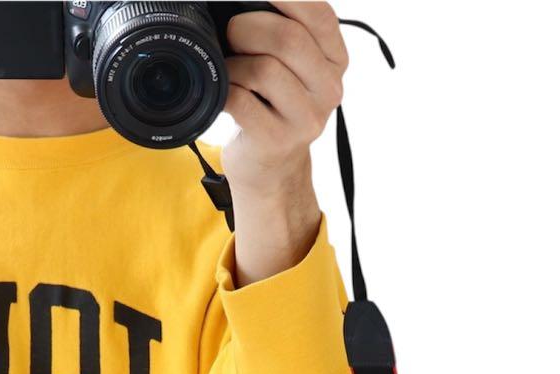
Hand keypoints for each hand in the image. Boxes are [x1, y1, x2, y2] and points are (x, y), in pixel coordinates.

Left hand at [219, 2, 348, 283]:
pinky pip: (241, 101)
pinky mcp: (276, 141)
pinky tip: (224, 95)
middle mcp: (328, 90)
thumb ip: (287, 34)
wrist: (271, 170)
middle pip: (288, 39)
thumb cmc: (274, 109)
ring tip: (229, 70)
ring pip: (264, 69)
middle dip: (249, 26)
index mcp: (336, 62)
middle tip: (232, 31)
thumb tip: (246, 3)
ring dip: (235, 63)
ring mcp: (305, 119)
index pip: (319, 15)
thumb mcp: (294, 70)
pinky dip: (225, 91)